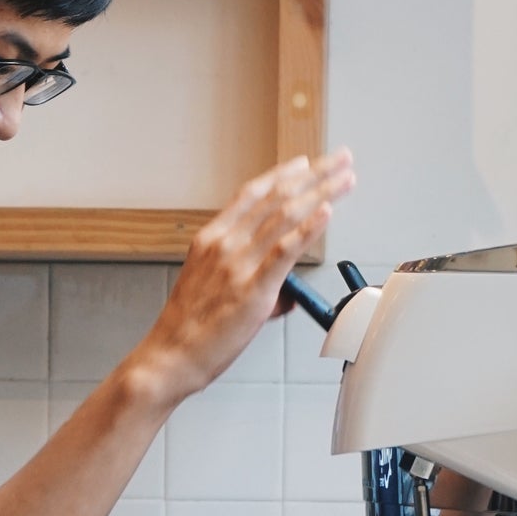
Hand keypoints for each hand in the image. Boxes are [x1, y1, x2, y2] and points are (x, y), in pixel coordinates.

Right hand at [141, 153, 354, 400]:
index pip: (252, 194)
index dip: (282, 174)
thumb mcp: (210, 287)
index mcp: (211, 238)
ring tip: (345, 179)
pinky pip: (285, 251)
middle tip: (339, 160)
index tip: (305, 163)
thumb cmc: (188, 328)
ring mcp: (238, 264)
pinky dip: (308, 228)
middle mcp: (224, 244)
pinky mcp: (252, 289)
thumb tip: (283, 290)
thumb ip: (249, 278)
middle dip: (314, 175)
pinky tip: (327, 213)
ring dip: (321, 194)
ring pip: (285, 216)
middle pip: (276, 197)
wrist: (170, 355)